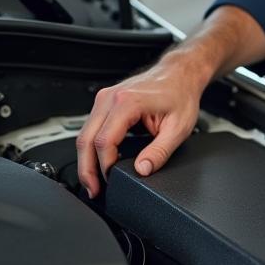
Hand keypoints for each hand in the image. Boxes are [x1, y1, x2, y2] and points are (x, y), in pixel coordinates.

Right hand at [76, 56, 203, 197]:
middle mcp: (110, 97)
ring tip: (94, 181)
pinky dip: (91, 147)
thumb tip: (143, 170)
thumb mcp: (178, 128)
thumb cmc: (181, 95)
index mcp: (127, 102)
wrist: (180, 74)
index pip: (103, 141)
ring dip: (86, 160)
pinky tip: (97, 161)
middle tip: (94, 190)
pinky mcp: (105, 101)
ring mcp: (105, 97)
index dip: (105, 166)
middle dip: (87, 169)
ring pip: (84, 134)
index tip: (112, 180)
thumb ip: (160, 152)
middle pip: (86, 139)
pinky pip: (90, 127)